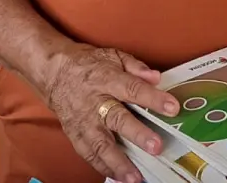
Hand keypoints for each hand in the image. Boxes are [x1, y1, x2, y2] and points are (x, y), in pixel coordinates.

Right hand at [42, 44, 179, 182]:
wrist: (54, 73)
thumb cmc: (89, 64)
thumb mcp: (112, 55)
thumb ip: (135, 67)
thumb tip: (157, 78)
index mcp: (106, 78)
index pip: (132, 88)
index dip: (152, 98)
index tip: (172, 108)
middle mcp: (94, 102)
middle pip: (116, 119)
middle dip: (137, 134)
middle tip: (156, 146)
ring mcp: (83, 121)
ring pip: (100, 143)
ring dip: (119, 162)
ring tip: (136, 177)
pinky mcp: (75, 135)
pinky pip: (89, 154)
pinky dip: (103, 167)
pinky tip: (119, 177)